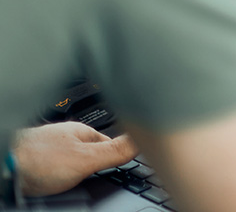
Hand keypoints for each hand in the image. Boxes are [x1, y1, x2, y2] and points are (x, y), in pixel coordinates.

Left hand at [11, 122, 137, 196]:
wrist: (3, 166)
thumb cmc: (36, 160)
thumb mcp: (85, 159)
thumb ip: (114, 151)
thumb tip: (143, 141)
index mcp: (83, 132)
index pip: (112, 143)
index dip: (119, 156)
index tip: (126, 166)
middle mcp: (66, 137)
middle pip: (92, 152)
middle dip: (96, 165)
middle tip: (97, 179)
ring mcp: (50, 148)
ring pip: (73, 160)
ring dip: (76, 171)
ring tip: (76, 182)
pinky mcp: (37, 160)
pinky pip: (56, 167)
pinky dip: (60, 174)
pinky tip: (57, 182)